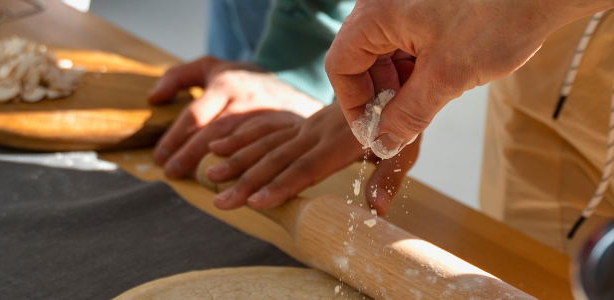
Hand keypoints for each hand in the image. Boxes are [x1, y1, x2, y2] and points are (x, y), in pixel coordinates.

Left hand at [149, 56, 325, 178]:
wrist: (294, 80)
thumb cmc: (242, 79)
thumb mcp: (210, 67)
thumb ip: (178, 77)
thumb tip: (153, 98)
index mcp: (226, 84)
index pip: (196, 114)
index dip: (175, 137)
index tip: (160, 158)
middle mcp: (246, 100)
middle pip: (213, 132)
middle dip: (190, 155)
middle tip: (171, 173)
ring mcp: (268, 116)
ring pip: (239, 145)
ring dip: (218, 168)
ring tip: (199, 183)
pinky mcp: (286, 131)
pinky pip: (265, 154)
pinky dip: (248, 170)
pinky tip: (234, 184)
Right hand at [204, 104, 421, 214]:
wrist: (390, 80)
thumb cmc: (397, 122)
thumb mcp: (403, 150)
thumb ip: (387, 179)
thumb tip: (377, 211)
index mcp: (341, 142)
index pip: (306, 168)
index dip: (281, 185)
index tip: (256, 202)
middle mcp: (317, 132)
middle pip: (277, 159)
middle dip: (246, 181)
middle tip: (221, 202)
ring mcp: (305, 126)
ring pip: (265, 143)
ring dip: (237, 160)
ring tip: (210, 175)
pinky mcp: (299, 123)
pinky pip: (265, 129)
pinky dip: (240, 137)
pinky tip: (217, 146)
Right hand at [325, 0, 613, 156]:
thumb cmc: (498, 19)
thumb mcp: (447, 78)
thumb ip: (408, 115)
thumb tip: (383, 143)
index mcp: (377, 13)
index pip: (340, 65)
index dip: (354, 105)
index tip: (375, 133)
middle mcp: (384, 3)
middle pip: (360, 56)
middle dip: (379, 94)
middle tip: (402, 123)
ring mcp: (407, 2)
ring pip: (386, 51)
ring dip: (400, 83)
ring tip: (428, 102)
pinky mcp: (428, 5)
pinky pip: (408, 39)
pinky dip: (417, 65)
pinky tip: (441, 81)